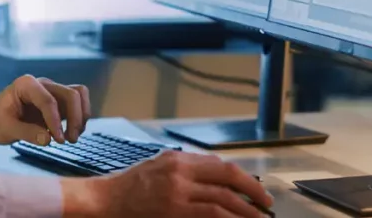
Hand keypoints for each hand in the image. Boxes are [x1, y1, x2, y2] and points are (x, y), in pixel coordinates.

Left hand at [0, 75, 91, 146]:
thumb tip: (48, 139)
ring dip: (81, 116)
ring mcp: (52, 91)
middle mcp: (43, 84)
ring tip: (72, 137)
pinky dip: (79, 118)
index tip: (58, 140)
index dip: (56, 121)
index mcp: (26, 84)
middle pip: (71, 94)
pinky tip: (70, 134)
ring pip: (78, 96)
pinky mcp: (57, 102)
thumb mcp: (4, 129)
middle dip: (75, 117)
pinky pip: (77, 104)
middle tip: (70, 140)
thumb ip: (26, 133)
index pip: (48, 100)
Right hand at [63, 151, 272, 217]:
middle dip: (252, 192)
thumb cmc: (129, 187)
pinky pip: (210, 215)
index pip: (221, 165)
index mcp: (179, 159)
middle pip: (228, 178)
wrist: (104, 201)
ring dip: (245, 211)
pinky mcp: (174, 211)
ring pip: (223, 200)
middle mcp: (181, 172)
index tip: (257, 190)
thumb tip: (217, 176)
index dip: (245, 178)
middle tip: (266, 205)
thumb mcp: (159, 166)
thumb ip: (186, 169)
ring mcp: (178, 193)